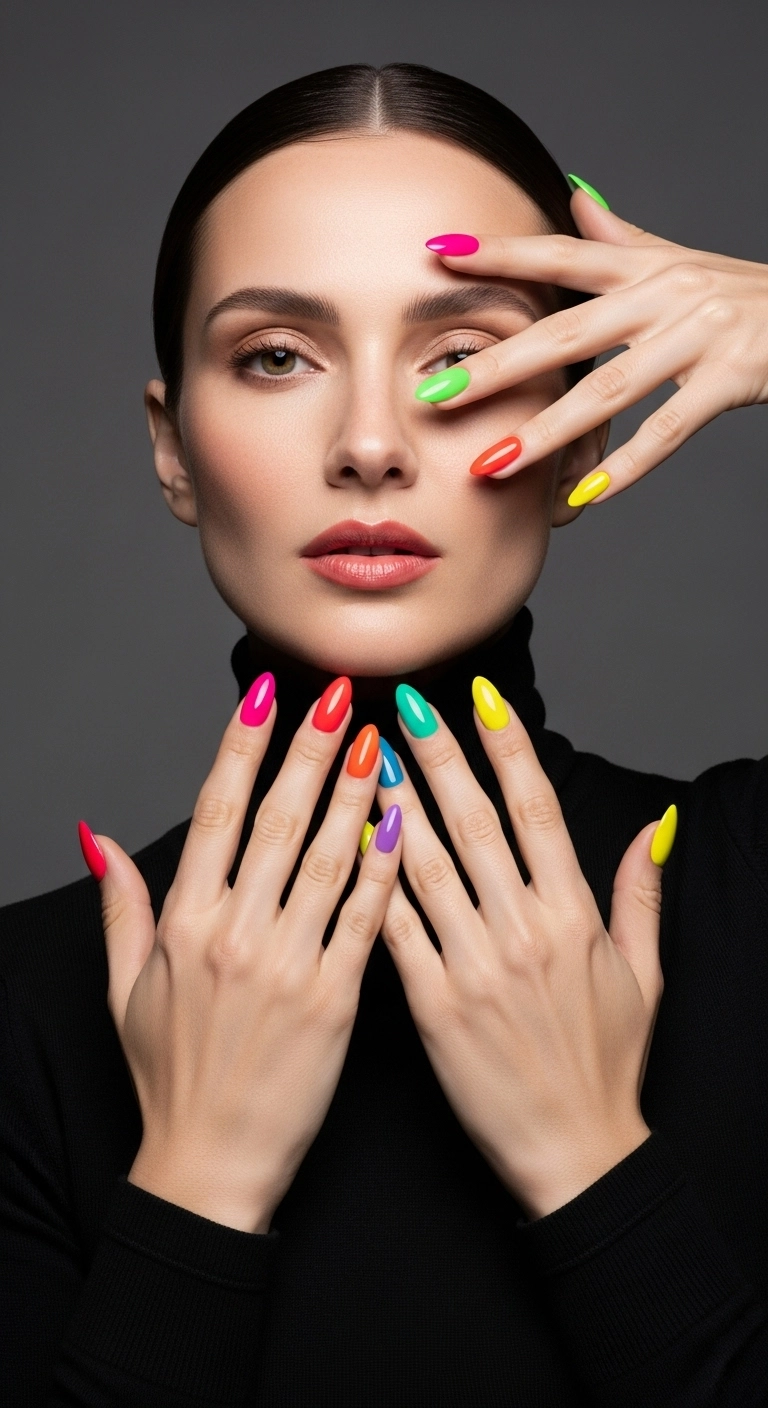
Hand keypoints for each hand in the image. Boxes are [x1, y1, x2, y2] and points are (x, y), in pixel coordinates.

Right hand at [85, 677, 400, 1231]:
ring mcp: (287, 967)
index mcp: (184, 925)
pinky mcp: (335, 1002)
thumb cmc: (169, 1077)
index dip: (243, 747)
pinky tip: (404, 821)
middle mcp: (235, 935)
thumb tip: (98, 837)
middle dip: (309, 749)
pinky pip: (365, 919)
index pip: (217, 813)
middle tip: (338, 693)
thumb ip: (120, 907)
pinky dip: (384, 867)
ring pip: (327, 858)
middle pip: (278, 821)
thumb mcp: (123, 989)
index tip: (266, 695)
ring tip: (378, 739)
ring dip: (354, 792)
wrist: (210, 1166)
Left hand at [377, 680, 672, 1218]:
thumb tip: (654, 826)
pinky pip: (395, 930)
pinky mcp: (433, 1006)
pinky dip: (371, 881)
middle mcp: (522, 930)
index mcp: (573, 916)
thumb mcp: (644, 976)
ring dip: (393, 802)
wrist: (575, 1153)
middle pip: (474, 822)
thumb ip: (639, 895)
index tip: (479, 699)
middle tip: (404, 700)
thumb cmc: (609, 1066)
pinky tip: (349, 839)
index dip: (506, 748)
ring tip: (364, 750)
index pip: (536, 810)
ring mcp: (474, 967)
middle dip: (437, 754)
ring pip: (425, 865)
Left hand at [424, 189, 767, 500]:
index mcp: (644, 266)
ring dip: (544, 432)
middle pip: (566, 332)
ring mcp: (698, 338)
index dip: (500, 253)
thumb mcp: (677, 257)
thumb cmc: (739, 292)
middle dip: (496, 366)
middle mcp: (665, 295)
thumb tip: (571, 194)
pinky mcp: (729, 379)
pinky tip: (583, 495)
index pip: (560, 254)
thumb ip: (619, 233)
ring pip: (608, 390)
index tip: (437, 252)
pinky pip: (668, 431)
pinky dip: (625, 466)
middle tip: (435, 396)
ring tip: (490, 464)